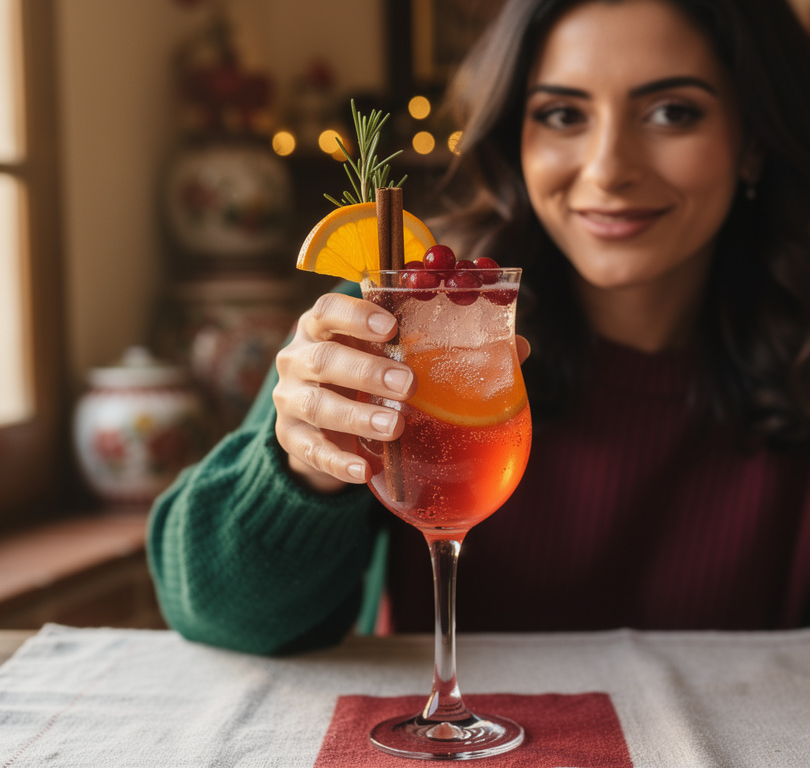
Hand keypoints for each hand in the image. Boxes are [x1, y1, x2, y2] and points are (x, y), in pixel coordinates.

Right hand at [273, 292, 531, 493]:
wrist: (322, 422)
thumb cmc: (370, 375)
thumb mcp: (399, 355)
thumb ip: (448, 347)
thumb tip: (519, 346)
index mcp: (325, 325)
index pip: (329, 309)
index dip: (356, 314)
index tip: (391, 326)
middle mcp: (300, 357)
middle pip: (323, 357)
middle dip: (365, 370)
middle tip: (407, 384)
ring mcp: (290, 399)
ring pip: (315, 403)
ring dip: (356, 416)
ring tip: (394, 426)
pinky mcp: (291, 438)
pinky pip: (310, 450)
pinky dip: (337, 461)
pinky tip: (364, 470)